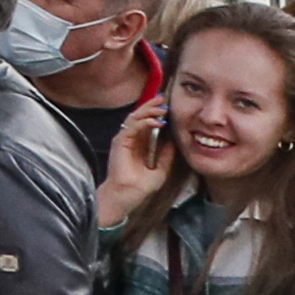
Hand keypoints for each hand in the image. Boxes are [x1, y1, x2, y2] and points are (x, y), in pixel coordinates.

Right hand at [93, 96, 175, 233]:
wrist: (128, 195)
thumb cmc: (140, 186)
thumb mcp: (161, 168)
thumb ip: (166, 154)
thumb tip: (174, 140)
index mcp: (138, 144)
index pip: (145, 122)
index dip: (155, 112)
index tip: (167, 106)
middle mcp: (130, 138)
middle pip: (139, 116)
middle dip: (151, 106)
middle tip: (163, 98)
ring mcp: (123, 139)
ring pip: (134, 117)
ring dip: (148, 111)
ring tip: (162, 107)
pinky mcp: (120, 142)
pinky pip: (132, 127)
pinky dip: (144, 122)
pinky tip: (157, 122)